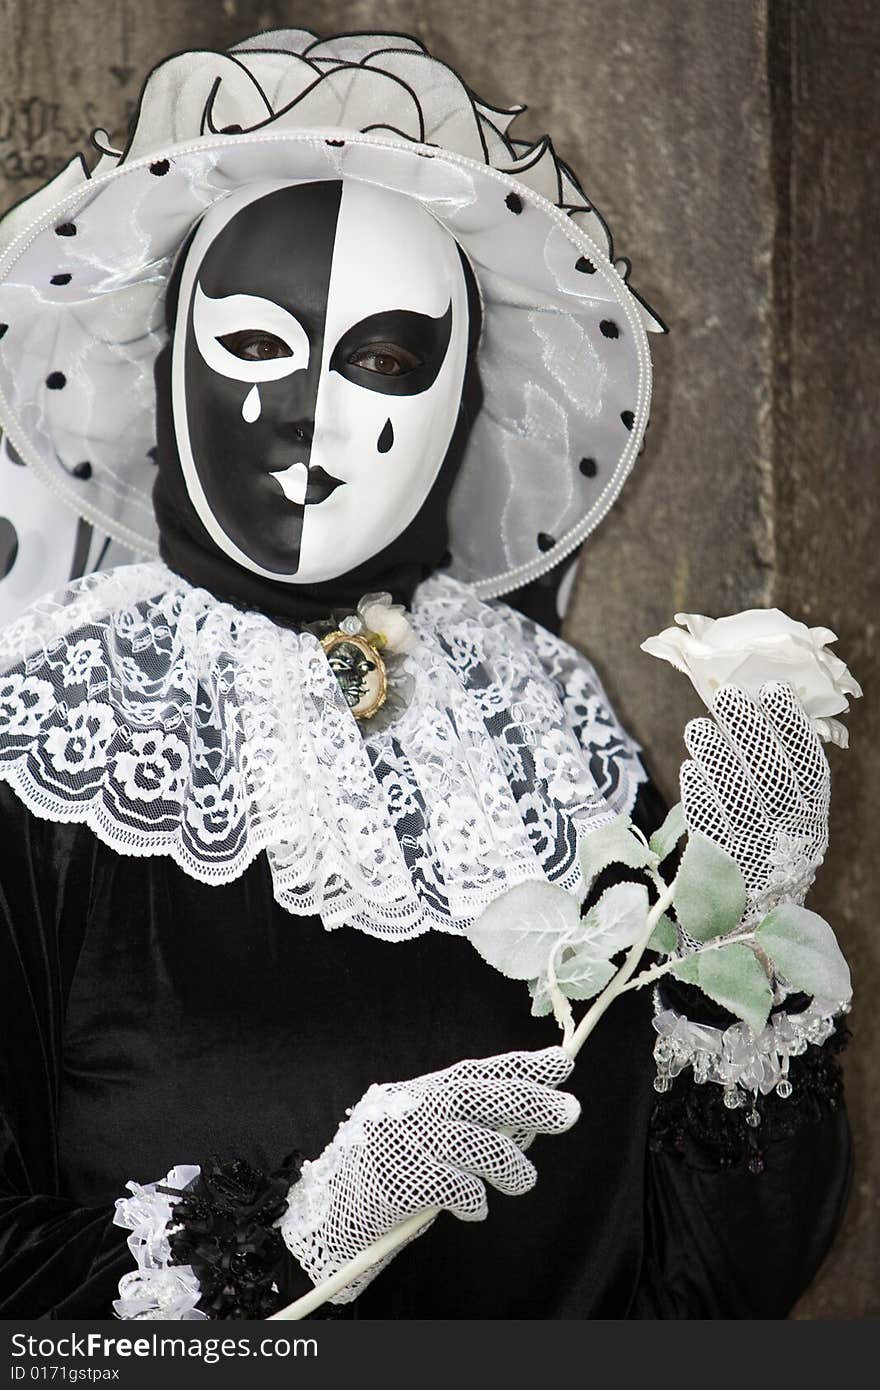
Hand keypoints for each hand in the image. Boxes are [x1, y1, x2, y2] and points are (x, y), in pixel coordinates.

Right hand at [279, 1047, 578, 1301]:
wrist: (328, 1213)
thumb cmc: (385, 1172)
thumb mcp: (421, 1133)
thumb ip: (463, 1123)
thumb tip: (525, 1120)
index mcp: (421, 1092)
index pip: (478, 1072)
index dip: (521, 1067)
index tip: (560, 1063)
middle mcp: (417, 1107)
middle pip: (485, 1097)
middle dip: (533, 1102)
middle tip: (570, 1111)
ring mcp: (411, 1141)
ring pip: (484, 1146)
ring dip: (513, 1168)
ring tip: (521, 1181)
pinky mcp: (406, 1179)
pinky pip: (462, 1187)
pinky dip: (475, 1200)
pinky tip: (471, 1207)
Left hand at [679, 681, 829, 927]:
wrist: (746, 920)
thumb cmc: (761, 848)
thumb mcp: (782, 814)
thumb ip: (773, 770)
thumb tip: (750, 709)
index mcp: (810, 817)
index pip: (807, 767)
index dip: (792, 727)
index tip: (772, 689)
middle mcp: (790, 837)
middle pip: (773, 779)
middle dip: (750, 732)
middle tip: (726, 695)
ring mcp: (757, 856)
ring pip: (739, 801)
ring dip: (718, 758)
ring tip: (698, 726)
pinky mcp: (721, 872)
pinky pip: (710, 829)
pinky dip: (700, 796)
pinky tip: (690, 769)